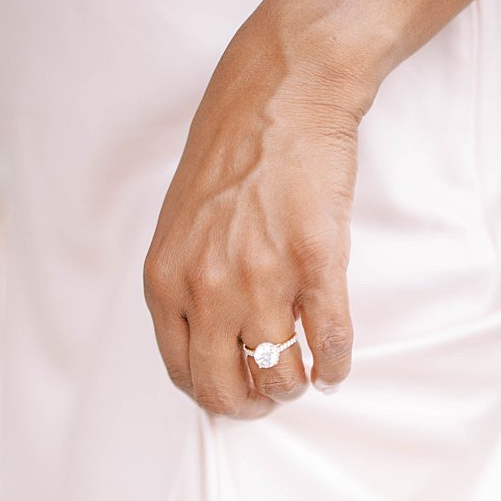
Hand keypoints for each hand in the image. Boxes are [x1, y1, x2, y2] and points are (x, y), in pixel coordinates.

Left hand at [143, 15, 362, 417]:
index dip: (211, 394)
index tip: (232, 392)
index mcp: (166, 282)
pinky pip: (328, 342)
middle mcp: (208, 289)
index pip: (183, 371)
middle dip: (250, 404)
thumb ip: (185, 285)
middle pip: (226, 387)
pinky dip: (333, 366)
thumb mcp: (179, 229)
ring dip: (293, 387)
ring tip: (302, 376)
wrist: (280, 96)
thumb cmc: (230, 157)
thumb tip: (205, 342)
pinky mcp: (317, 263)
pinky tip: (334, 367)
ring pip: (279, 374)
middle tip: (268, 397)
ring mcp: (263, 279)